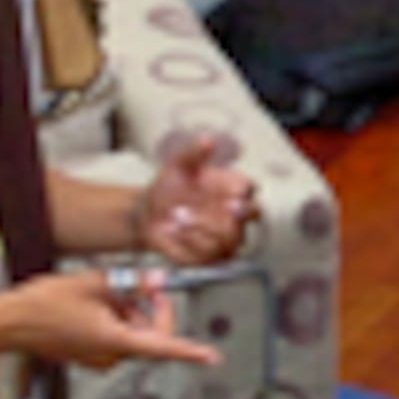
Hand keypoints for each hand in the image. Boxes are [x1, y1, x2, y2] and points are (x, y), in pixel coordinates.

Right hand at [0, 265, 220, 371]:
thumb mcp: (95, 283)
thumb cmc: (46, 303)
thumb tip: (157, 280)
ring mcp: (97, 359)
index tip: (211, 357)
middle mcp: (109, 356)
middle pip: (149, 337)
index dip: (190, 351)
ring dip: (129, 313)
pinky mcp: (87, 356)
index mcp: (115, 340)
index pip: (162, 346)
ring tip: (106, 291)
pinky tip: (95, 303)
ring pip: (131, 335)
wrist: (11, 322)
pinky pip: (113, 338)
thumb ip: (131, 284)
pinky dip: (113, 320)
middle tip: (145, 285)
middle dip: (151, 310)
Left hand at [138, 130, 257, 265]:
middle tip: (204, 207)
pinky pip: (207, 257)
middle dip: (228, 214)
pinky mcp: (208, 259)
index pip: (250, 189)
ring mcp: (224, 239)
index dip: (244, 190)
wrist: (148, 212)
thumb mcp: (178, 166)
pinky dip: (188, 244)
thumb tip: (208, 139)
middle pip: (247, 218)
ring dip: (203, 229)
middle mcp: (234, 216)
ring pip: (229, 241)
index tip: (232, 190)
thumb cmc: (170, 187)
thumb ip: (194, 154)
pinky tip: (173, 232)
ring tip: (178, 218)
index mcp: (232, 191)